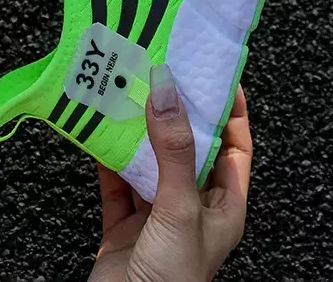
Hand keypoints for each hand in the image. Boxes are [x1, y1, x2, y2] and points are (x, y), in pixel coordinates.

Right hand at [88, 66, 251, 281]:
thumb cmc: (173, 281)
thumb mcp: (181, 209)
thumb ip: (175, 150)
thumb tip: (168, 90)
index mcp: (222, 205)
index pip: (234, 145)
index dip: (229, 109)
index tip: (214, 72)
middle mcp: (191, 205)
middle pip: (188, 145)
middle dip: (175, 111)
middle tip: (161, 71)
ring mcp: (156, 214)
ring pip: (150, 158)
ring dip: (138, 128)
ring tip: (128, 91)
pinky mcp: (123, 223)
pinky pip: (116, 179)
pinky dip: (106, 154)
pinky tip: (98, 129)